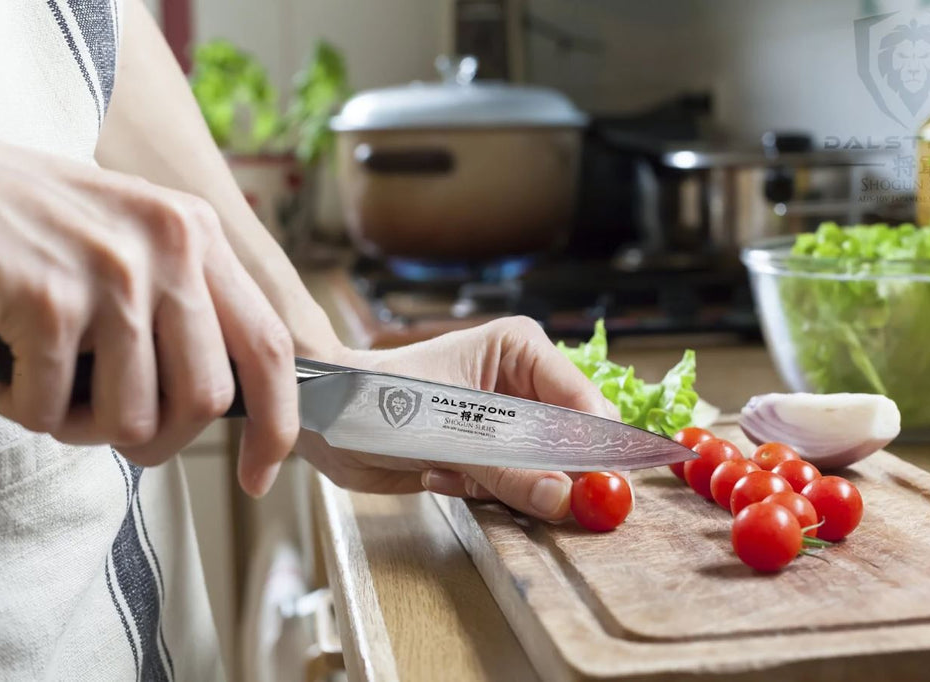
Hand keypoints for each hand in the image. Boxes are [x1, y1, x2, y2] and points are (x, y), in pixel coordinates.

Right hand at [0, 142, 296, 495]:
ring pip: (131, 418)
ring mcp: (114, 271)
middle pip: (206, 399)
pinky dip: (22, 409)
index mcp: (198, 234)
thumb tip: (219, 400)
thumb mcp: (128, 237)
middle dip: (157, 439)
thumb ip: (183, 300)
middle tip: (105, 426)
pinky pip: (52, 410)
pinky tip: (4, 366)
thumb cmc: (28, 223)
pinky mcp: (51, 298)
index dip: (275, 423)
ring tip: (43, 384)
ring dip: (79, 426)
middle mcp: (172, 246)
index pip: (269, 345)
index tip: (258, 476)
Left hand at [297, 317, 619, 520]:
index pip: (584, 401)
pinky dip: (480, 490)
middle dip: (543, 472)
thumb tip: (564, 497)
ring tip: (452, 470)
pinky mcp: (490, 448)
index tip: (600, 489)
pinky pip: (513, 483)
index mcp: (521, 350)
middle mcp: (522, 380)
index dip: (596, 448)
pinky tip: (439, 474)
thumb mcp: (448, 436)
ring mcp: (507, 416)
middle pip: (571, 439)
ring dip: (502, 484)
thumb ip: (509, 470)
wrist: (329, 419)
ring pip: (544, 468)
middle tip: (521, 492)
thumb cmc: (378, 401)